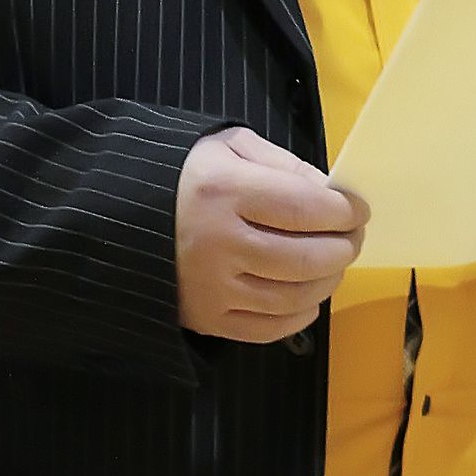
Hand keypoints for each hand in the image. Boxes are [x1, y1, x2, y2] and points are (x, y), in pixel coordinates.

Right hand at [176, 128, 368, 343]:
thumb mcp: (229, 146)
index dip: (345, 212)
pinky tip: (307, 294)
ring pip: (294, 296)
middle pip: (306, 257)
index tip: (358, 210)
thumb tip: (331, 193)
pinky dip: (300, 314)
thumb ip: (283, 164)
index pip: (306, 208)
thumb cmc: (183, 175)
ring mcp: (211, 288)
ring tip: (333, 263)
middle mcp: (217, 243)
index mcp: (223, 190)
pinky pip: (270, 328)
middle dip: (343, 247)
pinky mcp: (206, 319)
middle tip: (352, 237)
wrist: (117, 215)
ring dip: (328, 280)